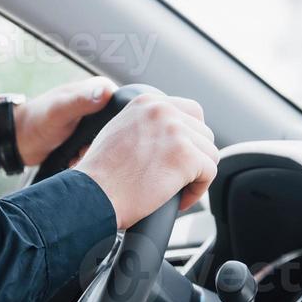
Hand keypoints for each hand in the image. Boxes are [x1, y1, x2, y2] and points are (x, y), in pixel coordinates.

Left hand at [13, 76, 119, 166]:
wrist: (19, 140)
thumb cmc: (35, 121)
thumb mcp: (59, 112)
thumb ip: (80, 102)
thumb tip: (105, 92)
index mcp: (98, 89)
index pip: (126, 105)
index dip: (120, 125)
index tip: (104, 140)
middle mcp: (100, 103)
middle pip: (120, 126)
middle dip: (107, 143)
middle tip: (86, 152)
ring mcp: (95, 121)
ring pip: (110, 141)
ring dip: (98, 153)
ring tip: (80, 157)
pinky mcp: (90, 136)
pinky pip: (100, 149)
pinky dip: (91, 157)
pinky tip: (78, 160)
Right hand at [73, 91, 218, 228]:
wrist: (91, 196)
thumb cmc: (99, 176)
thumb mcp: (118, 132)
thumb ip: (144, 126)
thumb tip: (166, 137)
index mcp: (147, 102)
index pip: (190, 112)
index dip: (189, 138)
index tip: (178, 157)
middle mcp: (163, 110)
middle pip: (203, 133)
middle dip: (194, 158)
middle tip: (176, 177)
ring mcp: (176, 132)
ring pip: (210, 154)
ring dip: (196, 175)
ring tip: (175, 190)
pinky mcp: (186, 157)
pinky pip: (210, 173)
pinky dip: (197, 191)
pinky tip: (179, 199)